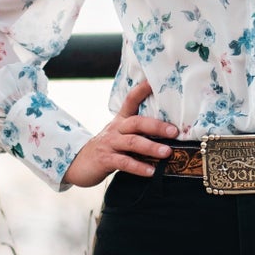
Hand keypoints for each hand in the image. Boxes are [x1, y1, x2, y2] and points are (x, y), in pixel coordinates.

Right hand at [62, 79, 178, 187]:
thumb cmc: (108, 148)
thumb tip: (168, 132)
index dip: (142, 90)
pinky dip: (139, 167)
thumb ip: (138, 132)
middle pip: (137, 122)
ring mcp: (110, 144)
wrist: (79, 164)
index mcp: (121, 120)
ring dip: (151, 147)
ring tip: (167, 152)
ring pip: (132, 142)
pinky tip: (151, 172)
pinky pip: (124, 163)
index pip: (130, 100)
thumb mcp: (120, 135)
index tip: (154, 82)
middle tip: (174, 131)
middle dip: (157, 126)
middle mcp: (115, 129)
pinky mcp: (105, 160)